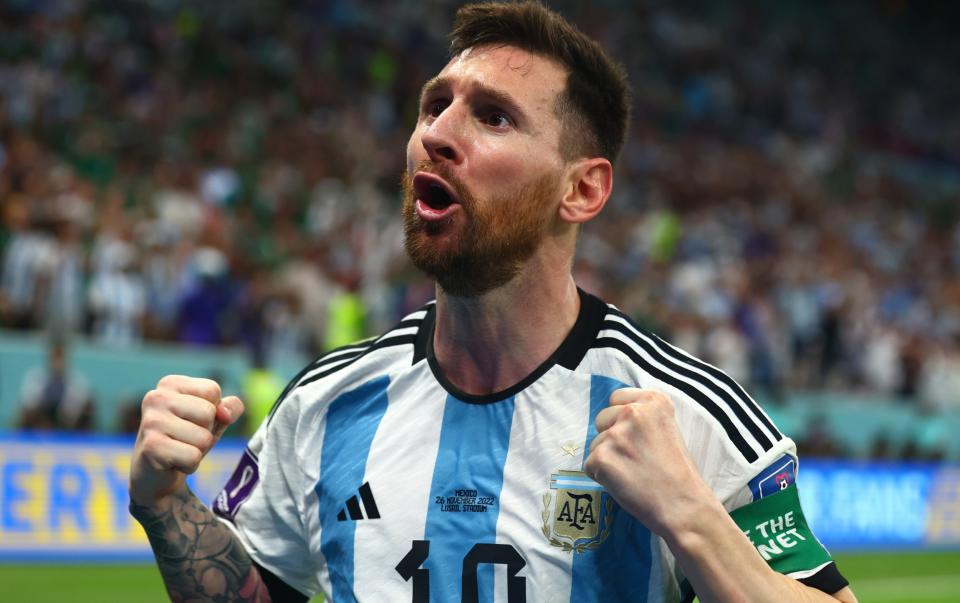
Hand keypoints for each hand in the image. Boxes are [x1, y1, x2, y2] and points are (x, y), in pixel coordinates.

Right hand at [129, 375, 243, 508]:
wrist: (155, 474)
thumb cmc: (186, 439)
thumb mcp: (213, 419)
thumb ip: (230, 407)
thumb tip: (225, 413)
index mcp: (170, 383)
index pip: (213, 391)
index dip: (213, 411)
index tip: (193, 421)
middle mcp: (156, 397)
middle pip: (209, 413)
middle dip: (206, 432)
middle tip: (185, 439)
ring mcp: (152, 422)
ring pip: (203, 437)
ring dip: (198, 450)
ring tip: (179, 450)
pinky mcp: (151, 447)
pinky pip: (193, 457)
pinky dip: (189, 465)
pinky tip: (173, 463)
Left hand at [583, 388, 712, 535]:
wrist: (684, 507)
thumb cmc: (679, 473)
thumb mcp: (669, 429)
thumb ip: (644, 417)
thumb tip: (616, 417)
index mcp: (653, 401)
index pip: (617, 398)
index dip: (621, 418)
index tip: (634, 435)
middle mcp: (633, 412)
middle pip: (602, 418)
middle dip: (611, 437)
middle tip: (634, 458)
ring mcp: (616, 435)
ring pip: (595, 444)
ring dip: (607, 459)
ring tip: (633, 474)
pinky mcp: (602, 458)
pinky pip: (590, 464)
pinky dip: (601, 477)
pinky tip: (624, 484)